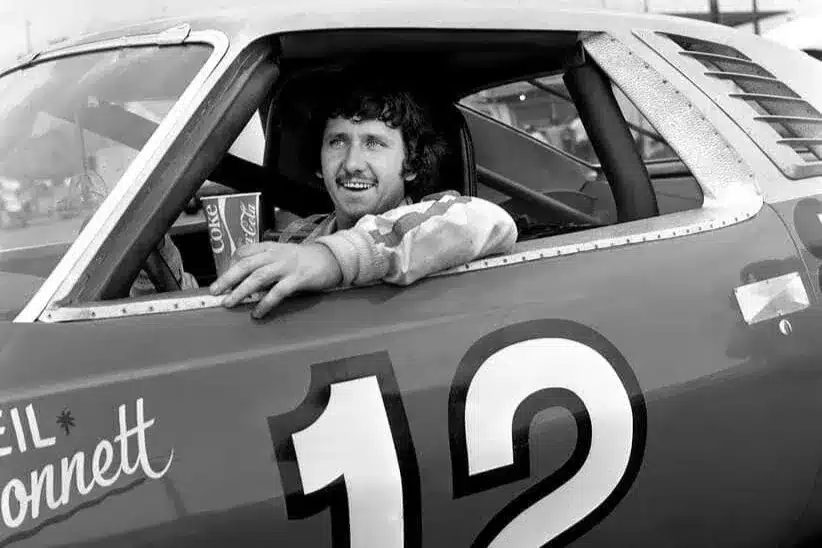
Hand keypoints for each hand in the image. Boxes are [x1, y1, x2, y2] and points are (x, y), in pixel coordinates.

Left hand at [210, 242, 342, 317]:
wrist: (332, 259)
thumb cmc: (305, 260)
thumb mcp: (282, 255)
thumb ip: (265, 264)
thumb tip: (244, 282)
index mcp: (270, 248)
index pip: (244, 252)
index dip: (230, 265)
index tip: (222, 279)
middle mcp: (275, 255)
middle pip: (246, 264)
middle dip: (228, 278)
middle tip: (214, 291)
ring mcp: (287, 266)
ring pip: (258, 277)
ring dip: (241, 291)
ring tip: (229, 303)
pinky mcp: (298, 279)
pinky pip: (278, 292)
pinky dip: (265, 303)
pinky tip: (257, 313)